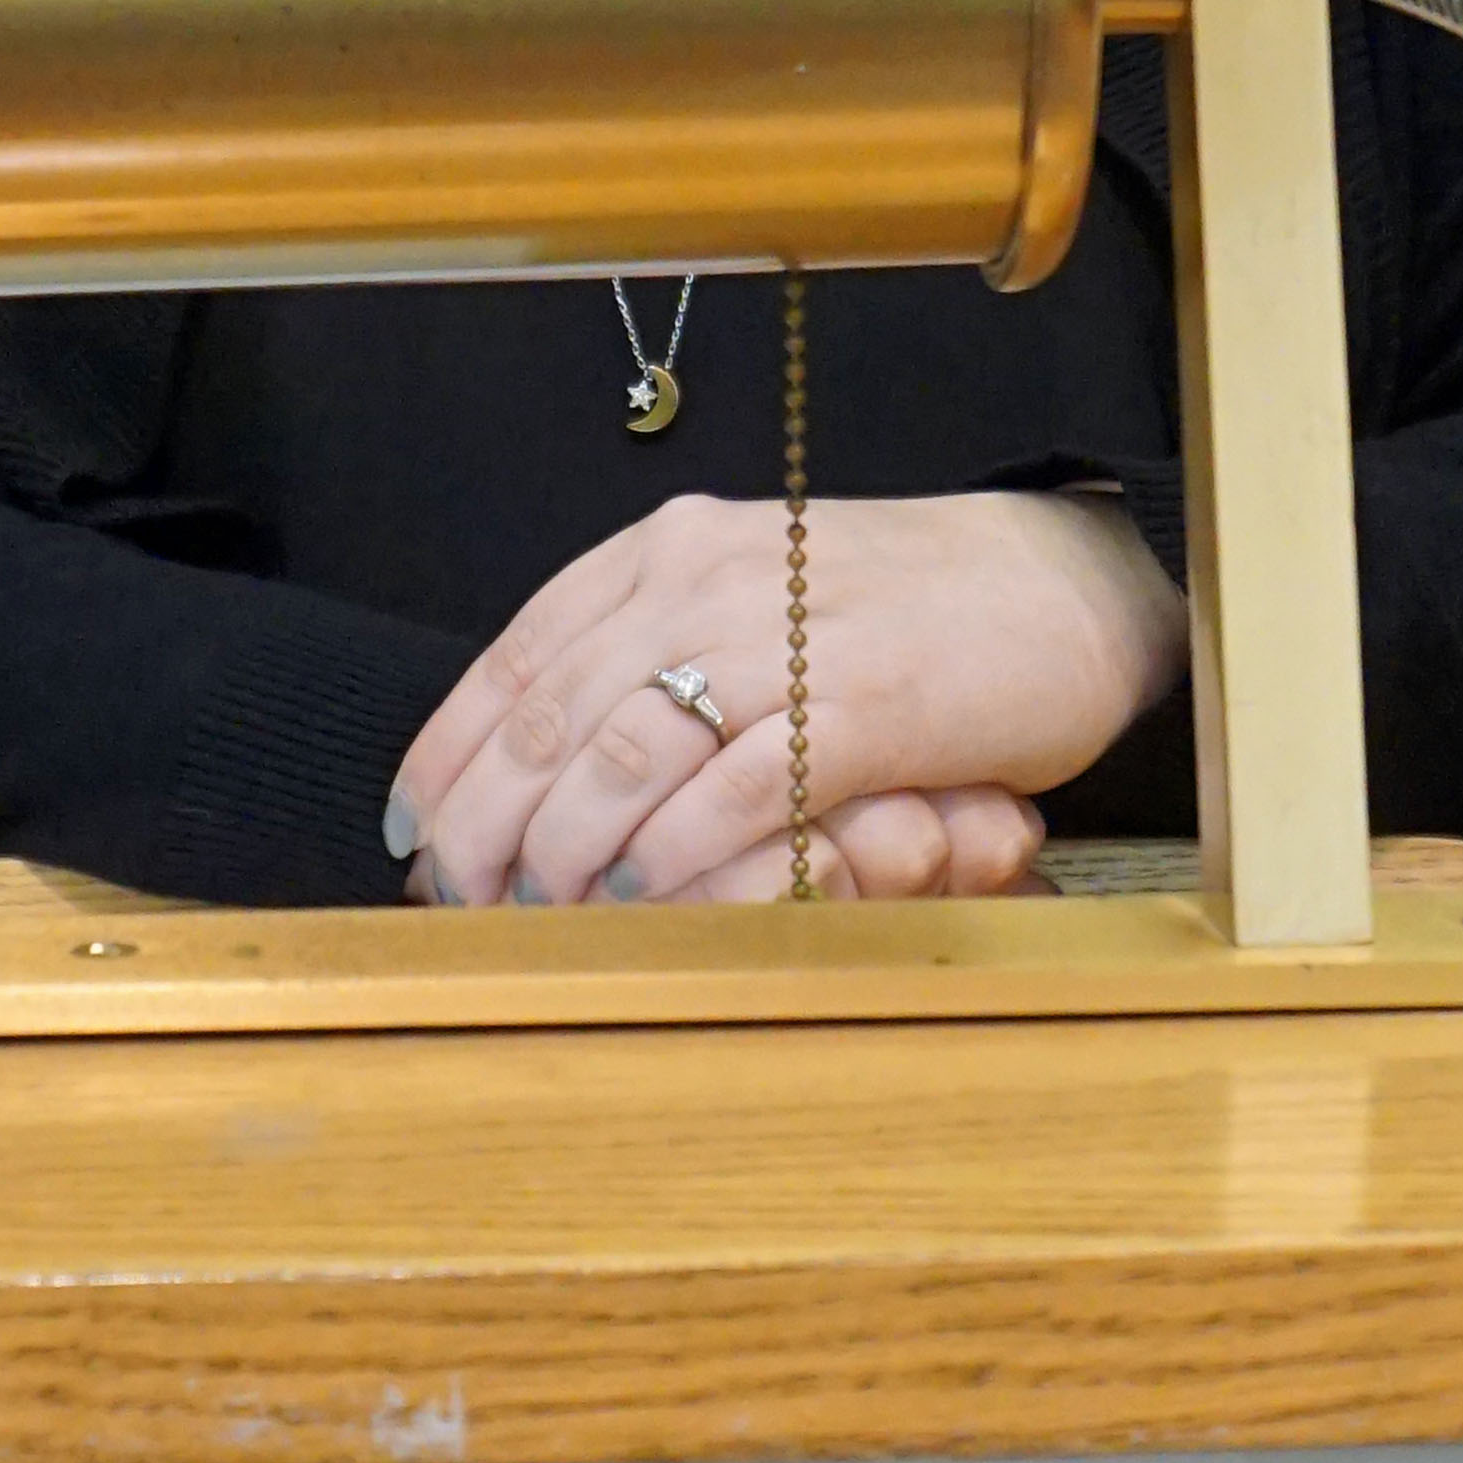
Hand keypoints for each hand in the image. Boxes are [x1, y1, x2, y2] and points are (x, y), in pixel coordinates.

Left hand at [391, 487, 1187, 913]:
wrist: (1055, 582)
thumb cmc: (890, 610)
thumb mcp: (743, 597)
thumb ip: (646, 656)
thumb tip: (535, 756)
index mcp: (664, 553)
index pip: (515, 655)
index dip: (448, 753)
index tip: (408, 830)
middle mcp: (707, 580)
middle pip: (549, 713)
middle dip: (486, 822)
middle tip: (458, 899)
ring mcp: (785, 637)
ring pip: (624, 750)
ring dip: (563, 847)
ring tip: (536, 910)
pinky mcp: (865, 703)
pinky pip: (737, 786)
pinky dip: (673, 850)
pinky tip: (638, 896)